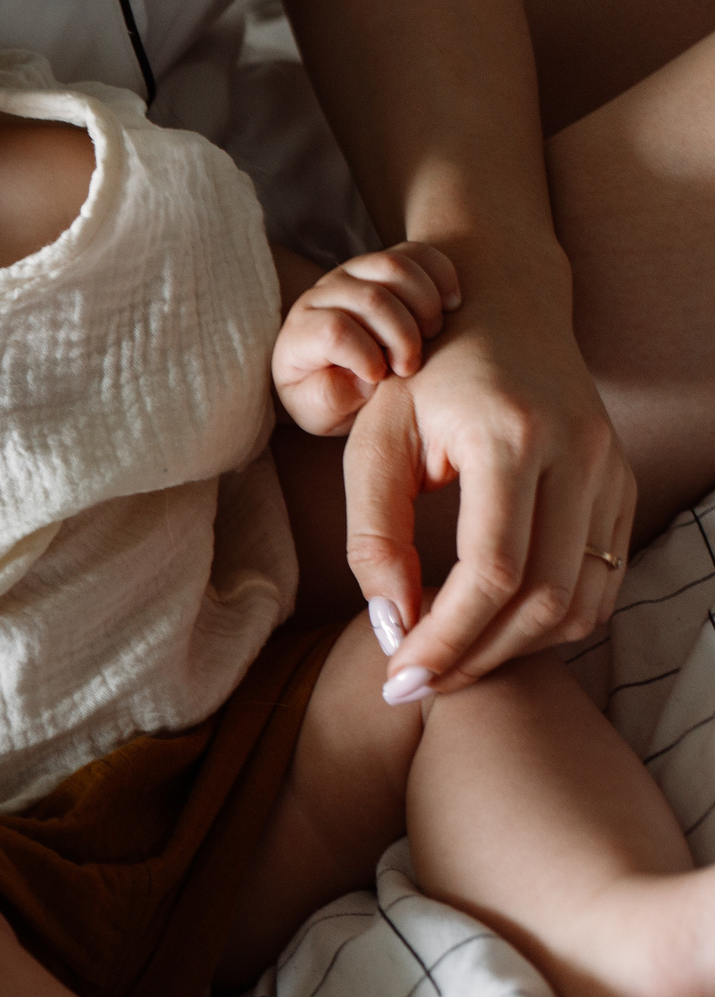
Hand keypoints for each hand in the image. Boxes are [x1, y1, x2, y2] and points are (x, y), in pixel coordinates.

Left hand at [273, 241, 460, 435]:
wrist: (334, 373)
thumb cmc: (327, 395)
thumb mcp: (320, 412)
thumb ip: (330, 399)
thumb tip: (360, 380)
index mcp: (300, 334)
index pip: (333, 331)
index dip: (365, 356)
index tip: (379, 378)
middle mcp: (320, 295)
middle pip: (371, 299)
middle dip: (403, 336)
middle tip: (411, 366)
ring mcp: (351, 273)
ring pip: (394, 267)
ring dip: (425, 303)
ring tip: (432, 334)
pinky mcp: (380, 263)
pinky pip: (416, 252)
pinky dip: (441, 274)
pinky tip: (451, 305)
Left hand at [342, 276, 636, 698]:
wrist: (498, 311)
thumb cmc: (420, 380)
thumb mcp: (373, 445)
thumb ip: (373, 537)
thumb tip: (393, 626)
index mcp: (512, 436)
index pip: (493, 570)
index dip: (446, 639)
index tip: (398, 678)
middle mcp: (578, 453)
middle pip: (544, 598)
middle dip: (477, 657)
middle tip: (415, 685)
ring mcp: (611, 471)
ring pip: (581, 600)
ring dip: (513, 650)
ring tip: (448, 663)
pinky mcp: (622, 486)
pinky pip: (602, 581)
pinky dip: (550, 623)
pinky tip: (492, 630)